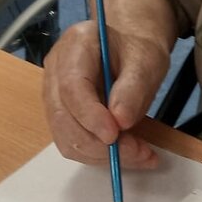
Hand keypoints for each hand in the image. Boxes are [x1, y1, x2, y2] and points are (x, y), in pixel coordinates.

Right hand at [42, 20, 170, 170]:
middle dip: (99, 144)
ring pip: (65, 136)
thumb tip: (120, 121)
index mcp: (75, 46)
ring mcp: (54, 94)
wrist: (130, 48)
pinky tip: (127, 153)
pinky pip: (72, 142)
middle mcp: (56, 70)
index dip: (90, 115)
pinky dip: (99, 155)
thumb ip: (133, 87)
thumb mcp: (147, 60)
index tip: (114, 135)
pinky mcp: (62, 114)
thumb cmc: (137, 49)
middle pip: (63, 117)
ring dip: (101, 154)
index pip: (71, 87)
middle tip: (138, 152)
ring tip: (139, 154)